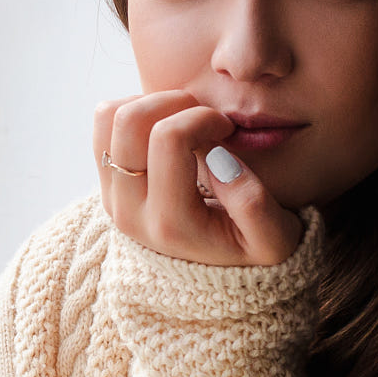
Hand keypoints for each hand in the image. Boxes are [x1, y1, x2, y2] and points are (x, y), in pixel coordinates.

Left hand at [94, 90, 304, 265]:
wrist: (210, 275)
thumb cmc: (248, 249)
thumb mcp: (273, 240)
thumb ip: (253, 204)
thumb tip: (218, 158)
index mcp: (169, 223)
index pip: (169, 138)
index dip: (203, 117)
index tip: (225, 128)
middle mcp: (130, 210)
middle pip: (128, 121)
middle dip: (173, 101)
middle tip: (203, 116)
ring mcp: (112, 195)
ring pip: (109, 117)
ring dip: (151, 103)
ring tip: (184, 119)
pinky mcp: (106, 181)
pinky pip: (103, 124)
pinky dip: (135, 110)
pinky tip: (167, 126)